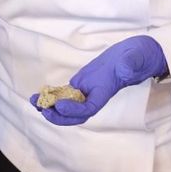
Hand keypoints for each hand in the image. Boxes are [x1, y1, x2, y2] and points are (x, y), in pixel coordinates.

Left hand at [33, 35, 167, 125]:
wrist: (135, 55)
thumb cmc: (136, 57)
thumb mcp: (134, 59)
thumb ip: (130, 66)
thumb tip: (125, 70)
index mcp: (105, 93)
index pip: (88, 109)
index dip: (73, 110)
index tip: (59, 104)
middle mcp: (94, 96)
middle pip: (75, 115)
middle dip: (58, 116)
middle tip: (43, 109)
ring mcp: (87, 91)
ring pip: (67, 106)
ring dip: (50, 107)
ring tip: (34, 101)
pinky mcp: (82, 84)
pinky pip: (65, 94)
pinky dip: (52, 96)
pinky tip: (38, 95)